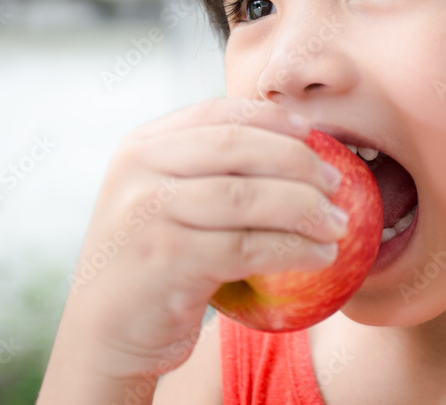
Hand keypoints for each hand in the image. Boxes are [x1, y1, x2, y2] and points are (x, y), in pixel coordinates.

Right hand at [39, 98, 345, 391]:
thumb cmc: (156, 260)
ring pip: (247, 197)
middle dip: (298, 162)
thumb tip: (296, 141)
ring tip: (338, 225)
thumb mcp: (167, 200)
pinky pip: (245, 247)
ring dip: (304, 209)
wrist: (107, 331)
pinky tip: (321, 257)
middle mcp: (139, 170)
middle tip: (338, 184)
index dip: (273, 120)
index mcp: (143, 145)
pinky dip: (292, 250)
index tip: (314, 133)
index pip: (219, 115)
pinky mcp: (164, 260)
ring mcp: (146, 213)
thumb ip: (208, 168)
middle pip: (238, 148)